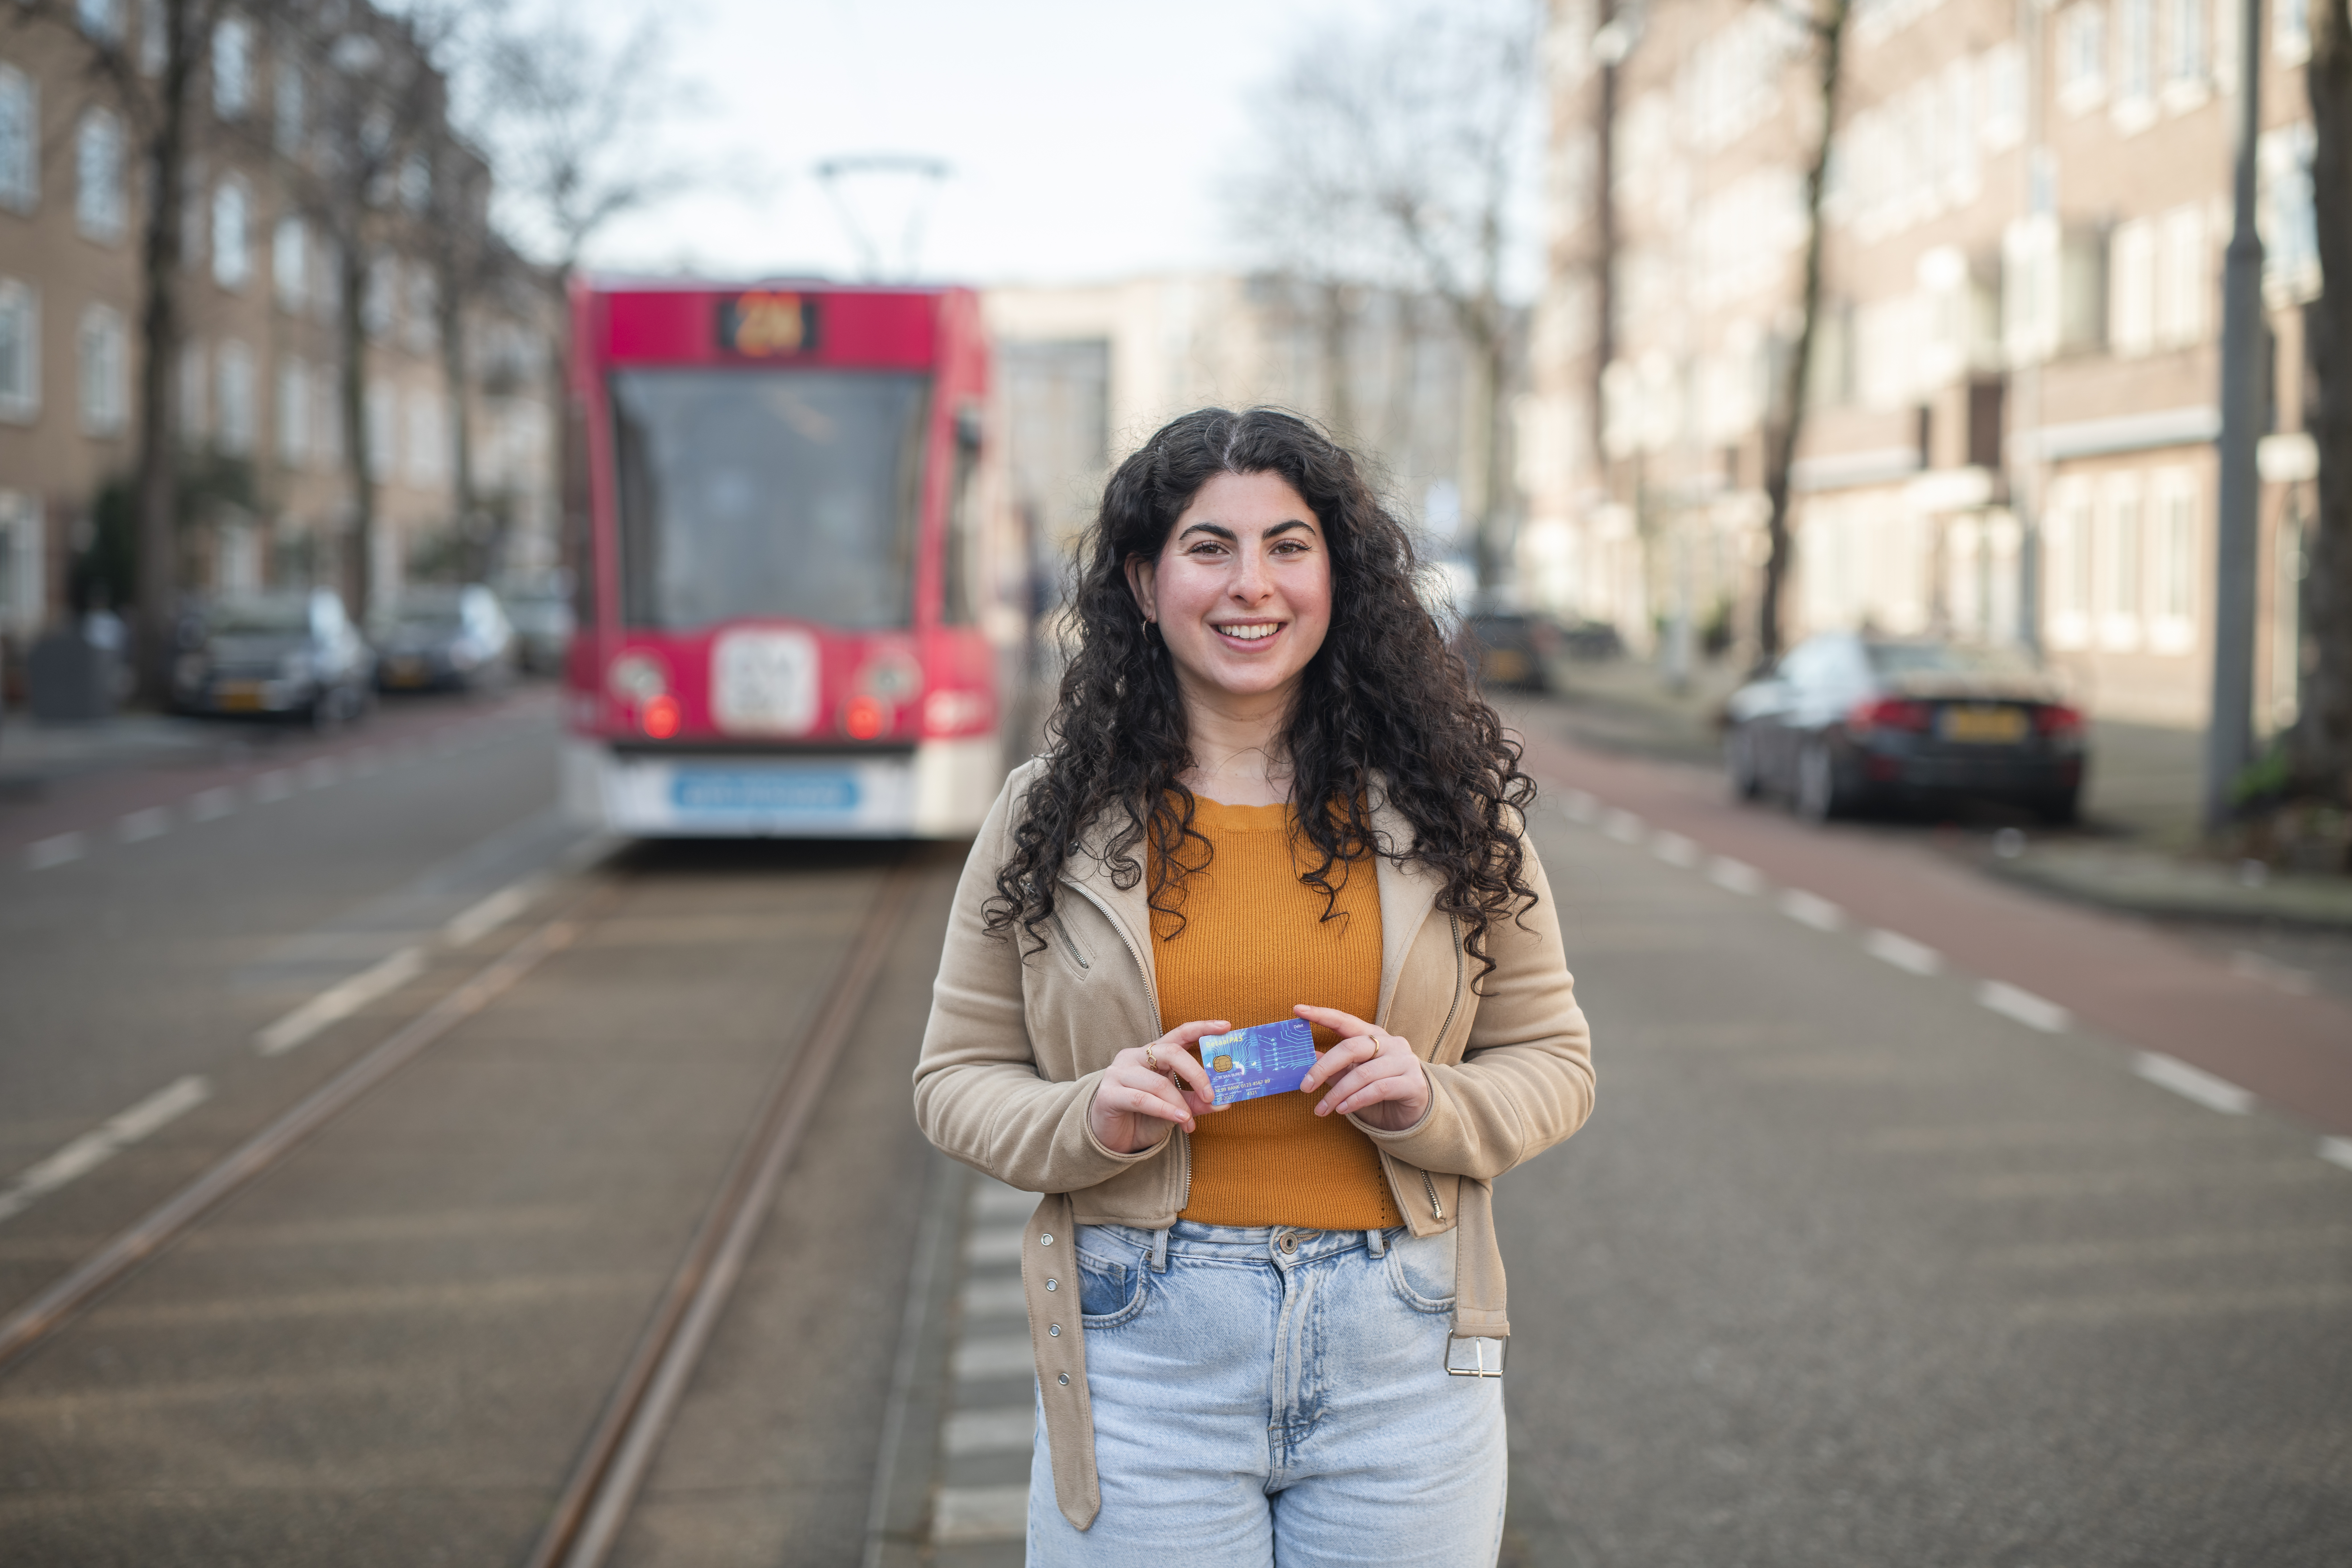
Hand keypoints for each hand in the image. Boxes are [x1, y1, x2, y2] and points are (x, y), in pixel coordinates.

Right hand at [1088, 1019, 1229, 1153]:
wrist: (1112, 1139)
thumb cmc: (1144, 1117)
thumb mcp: (1175, 1108)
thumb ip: (1196, 1102)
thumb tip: (1224, 1101)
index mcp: (1153, 1053)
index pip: (1180, 1033)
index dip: (1202, 1028)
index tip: (1226, 1027)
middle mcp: (1135, 1056)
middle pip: (1171, 1052)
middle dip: (1196, 1073)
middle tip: (1211, 1094)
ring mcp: (1119, 1072)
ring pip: (1159, 1083)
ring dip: (1180, 1104)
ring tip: (1190, 1121)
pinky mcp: (1109, 1093)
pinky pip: (1142, 1099)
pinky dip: (1165, 1111)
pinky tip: (1181, 1121)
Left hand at [1294, 1006, 1429, 1132]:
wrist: (1412, 1115)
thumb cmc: (1379, 1093)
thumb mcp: (1353, 1078)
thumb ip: (1334, 1068)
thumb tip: (1308, 1058)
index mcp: (1374, 1035)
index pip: (1345, 1020)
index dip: (1322, 1014)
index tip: (1298, 1010)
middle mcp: (1391, 1043)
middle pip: (1351, 1047)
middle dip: (1324, 1067)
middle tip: (1305, 1086)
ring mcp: (1404, 1061)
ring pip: (1363, 1073)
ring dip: (1338, 1093)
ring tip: (1322, 1109)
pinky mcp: (1412, 1083)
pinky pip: (1378, 1089)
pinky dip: (1356, 1100)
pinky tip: (1342, 1110)